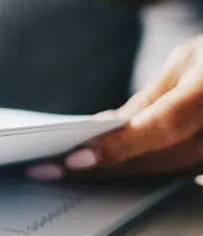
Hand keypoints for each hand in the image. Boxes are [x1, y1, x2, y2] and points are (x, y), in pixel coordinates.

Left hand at [26, 36, 202, 181]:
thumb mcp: (189, 60)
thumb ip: (153, 98)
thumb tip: (109, 127)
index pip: (163, 126)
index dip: (119, 145)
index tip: (75, 158)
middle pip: (157, 159)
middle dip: (98, 168)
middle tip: (46, 170)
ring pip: (164, 172)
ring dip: (113, 175)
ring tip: (62, 174)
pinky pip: (177, 173)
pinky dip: (139, 172)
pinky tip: (103, 172)